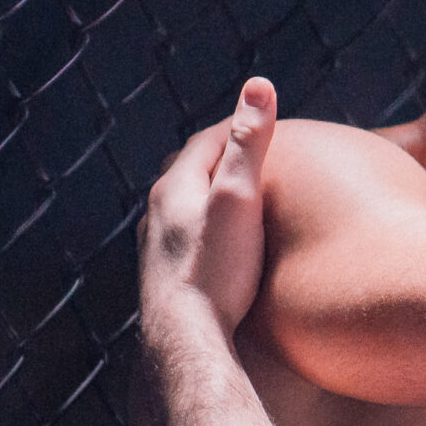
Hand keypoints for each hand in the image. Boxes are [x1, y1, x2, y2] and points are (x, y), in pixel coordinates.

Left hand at [141, 77, 279, 331]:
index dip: (239, 129)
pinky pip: (186, 243)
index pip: (207, 142)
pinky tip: (224, 253)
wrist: (185, 340)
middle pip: (191, 174)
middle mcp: (157, 215)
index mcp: (175, 187)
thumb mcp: (239, 196)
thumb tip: (259, 85)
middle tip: (256, 159)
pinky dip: (207, 233)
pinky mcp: (164, 281)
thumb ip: (249, 142)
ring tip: (241, 203)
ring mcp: (157, 249)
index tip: (268, 126)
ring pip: (184, 211)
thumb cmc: (216, 267)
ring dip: (210, 201)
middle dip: (221, 162)